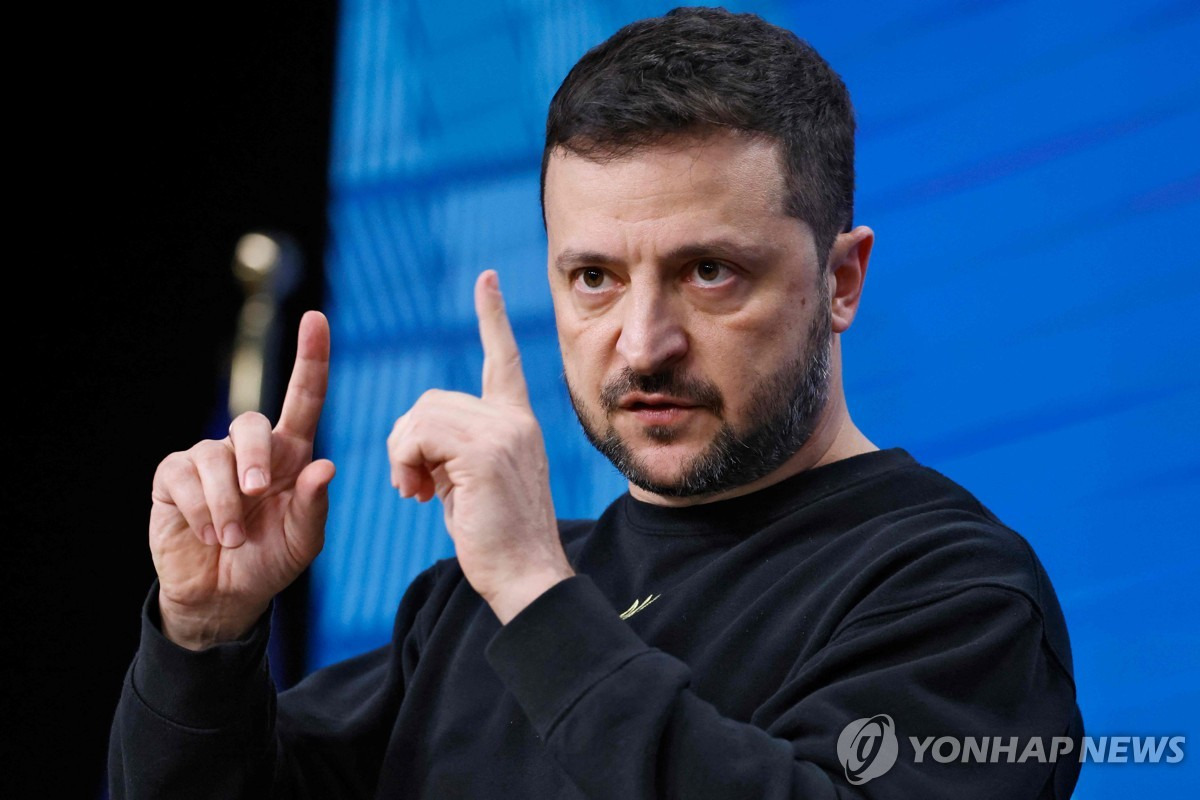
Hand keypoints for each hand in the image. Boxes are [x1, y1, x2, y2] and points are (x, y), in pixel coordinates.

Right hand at [149, 311, 335, 649]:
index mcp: (291, 455)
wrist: (225, 596)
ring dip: (225, 504)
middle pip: (251, 425)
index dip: (311, 358)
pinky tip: (208, 534)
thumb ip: (314, 505)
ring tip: (230, 538)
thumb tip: (324, 465)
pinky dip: (198, 510)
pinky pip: (182, 477)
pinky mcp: (174, 477)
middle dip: (254, 459)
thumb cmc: (271, 560)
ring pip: (215, 456)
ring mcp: (209, 460)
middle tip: (257, 496)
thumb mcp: (303, 540)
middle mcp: (250, 450)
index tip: (316, 319)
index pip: (304, 398)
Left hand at [387, 270, 573, 622]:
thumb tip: (420, 440)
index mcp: (518, 423)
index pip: (503, 359)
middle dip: (407, 440)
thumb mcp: (476, 484)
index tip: (485, 280)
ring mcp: (503, 433)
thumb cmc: (499, 542)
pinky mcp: (485, 453)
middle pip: (432, 400)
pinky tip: (417, 495)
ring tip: (414, 493)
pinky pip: (420, 434)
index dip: (492, 318)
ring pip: (422, 415)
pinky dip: (404, 462)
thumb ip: (457, 449)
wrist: (527, 578)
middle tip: (411, 485)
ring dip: (402, 455)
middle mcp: (515, 420)